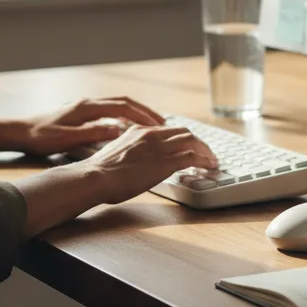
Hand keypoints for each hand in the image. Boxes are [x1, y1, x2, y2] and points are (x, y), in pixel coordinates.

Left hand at [20, 96, 167, 156]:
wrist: (18, 131)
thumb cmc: (40, 136)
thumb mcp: (67, 138)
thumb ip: (93, 133)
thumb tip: (118, 129)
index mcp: (87, 107)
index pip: (123, 107)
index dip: (143, 115)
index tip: (159, 125)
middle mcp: (88, 102)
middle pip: (125, 102)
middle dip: (145, 111)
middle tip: (163, 123)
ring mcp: (85, 106)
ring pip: (118, 105)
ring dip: (136, 113)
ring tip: (152, 125)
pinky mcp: (82, 112)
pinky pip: (110, 110)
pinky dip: (124, 116)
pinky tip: (129, 127)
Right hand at [86, 124, 218, 203]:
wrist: (94, 177)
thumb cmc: (99, 173)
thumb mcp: (117, 153)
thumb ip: (131, 151)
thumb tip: (136, 161)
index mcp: (139, 130)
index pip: (168, 129)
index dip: (182, 137)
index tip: (188, 145)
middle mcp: (151, 134)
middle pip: (184, 132)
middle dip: (198, 142)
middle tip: (206, 153)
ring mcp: (159, 147)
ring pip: (192, 141)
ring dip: (206, 151)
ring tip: (212, 160)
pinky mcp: (165, 162)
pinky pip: (192, 157)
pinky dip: (204, 161)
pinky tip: (209, 167)